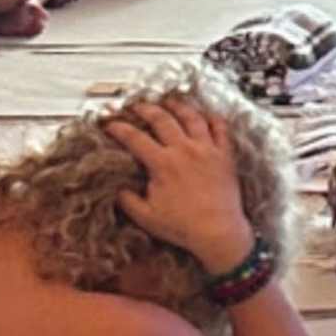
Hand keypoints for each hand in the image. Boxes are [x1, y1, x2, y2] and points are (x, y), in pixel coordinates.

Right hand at [113, 93, 262, 278]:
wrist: (219, 233)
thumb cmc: (184, 227)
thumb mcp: (146, 216)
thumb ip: (127, 200)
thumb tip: (117, 188)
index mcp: (163, 164)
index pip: (135, 137)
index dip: (119, 128)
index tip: (110, 124)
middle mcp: (184, 151)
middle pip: (162, 119)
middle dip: (145, 109)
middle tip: (137, 107)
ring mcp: (207, 150)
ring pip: (191, 117)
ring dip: (178, 106)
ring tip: (169, 102)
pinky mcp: (225, 156)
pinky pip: (221, 129)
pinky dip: (213, 118)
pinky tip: (207, 114)